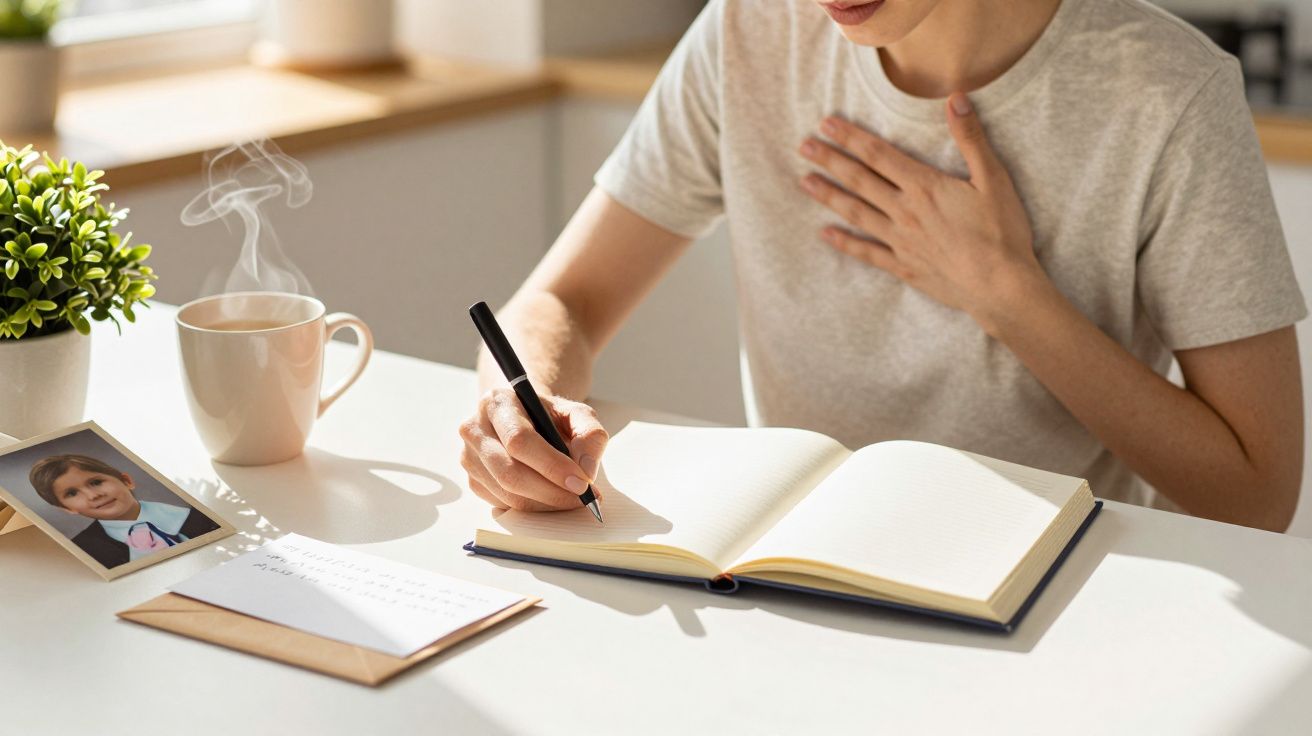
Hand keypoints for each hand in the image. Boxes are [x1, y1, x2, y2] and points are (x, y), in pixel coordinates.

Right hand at [459, 388, 608, 511]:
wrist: (525, 418)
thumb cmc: (549, 416)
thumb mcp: (576, 413)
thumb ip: (590, 434)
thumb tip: (586, 471)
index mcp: (498, 403)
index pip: (519, 440)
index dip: (551, 465)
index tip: (581, 482)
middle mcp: (475, 429)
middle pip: (510, 472)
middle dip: (551, 492)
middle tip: (582, 498)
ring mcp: (469, 457)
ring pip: (507, 494)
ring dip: (545, 503)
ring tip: (572, 498)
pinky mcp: (473, 480)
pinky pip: (503, 504)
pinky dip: (533, 507)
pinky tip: (550, 497)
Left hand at [798, 93, 1044, 332]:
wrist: (1001, 287)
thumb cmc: (1002, 232)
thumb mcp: (994, 179)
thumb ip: (971, 138)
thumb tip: (957, 97)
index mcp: (924, 187)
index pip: (878, 154)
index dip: (851, 137)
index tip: (826, 123)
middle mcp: (905, 211)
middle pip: (859, 180)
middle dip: (830, 161)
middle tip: (803, 146)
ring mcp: (901, 240)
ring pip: (857, 213)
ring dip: (829, 196)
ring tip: (804, 182)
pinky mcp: (904, 266)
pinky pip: (867, 252)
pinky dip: (845, 243)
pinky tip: (825, 234)